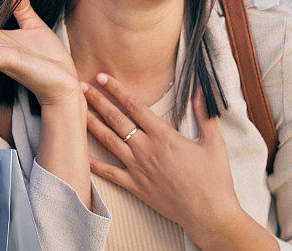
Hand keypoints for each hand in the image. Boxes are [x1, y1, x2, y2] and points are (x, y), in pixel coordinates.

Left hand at [82, 73, 243, 245]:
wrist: (209, 213)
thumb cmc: (214, 178)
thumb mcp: (213, 142)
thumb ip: (204, 114)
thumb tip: (202, 89)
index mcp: (164, 136)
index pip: (134, 106)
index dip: (116, 89)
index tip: (103, 77)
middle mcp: (146, 149)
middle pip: (116, 119)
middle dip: (97, 101)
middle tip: (82, 87)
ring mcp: (138, 168)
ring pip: (108, 141)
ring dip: (92, 123)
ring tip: (78, 110)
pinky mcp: (135, 186)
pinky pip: (109, 172)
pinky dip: (93, 163)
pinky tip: (81, 153)